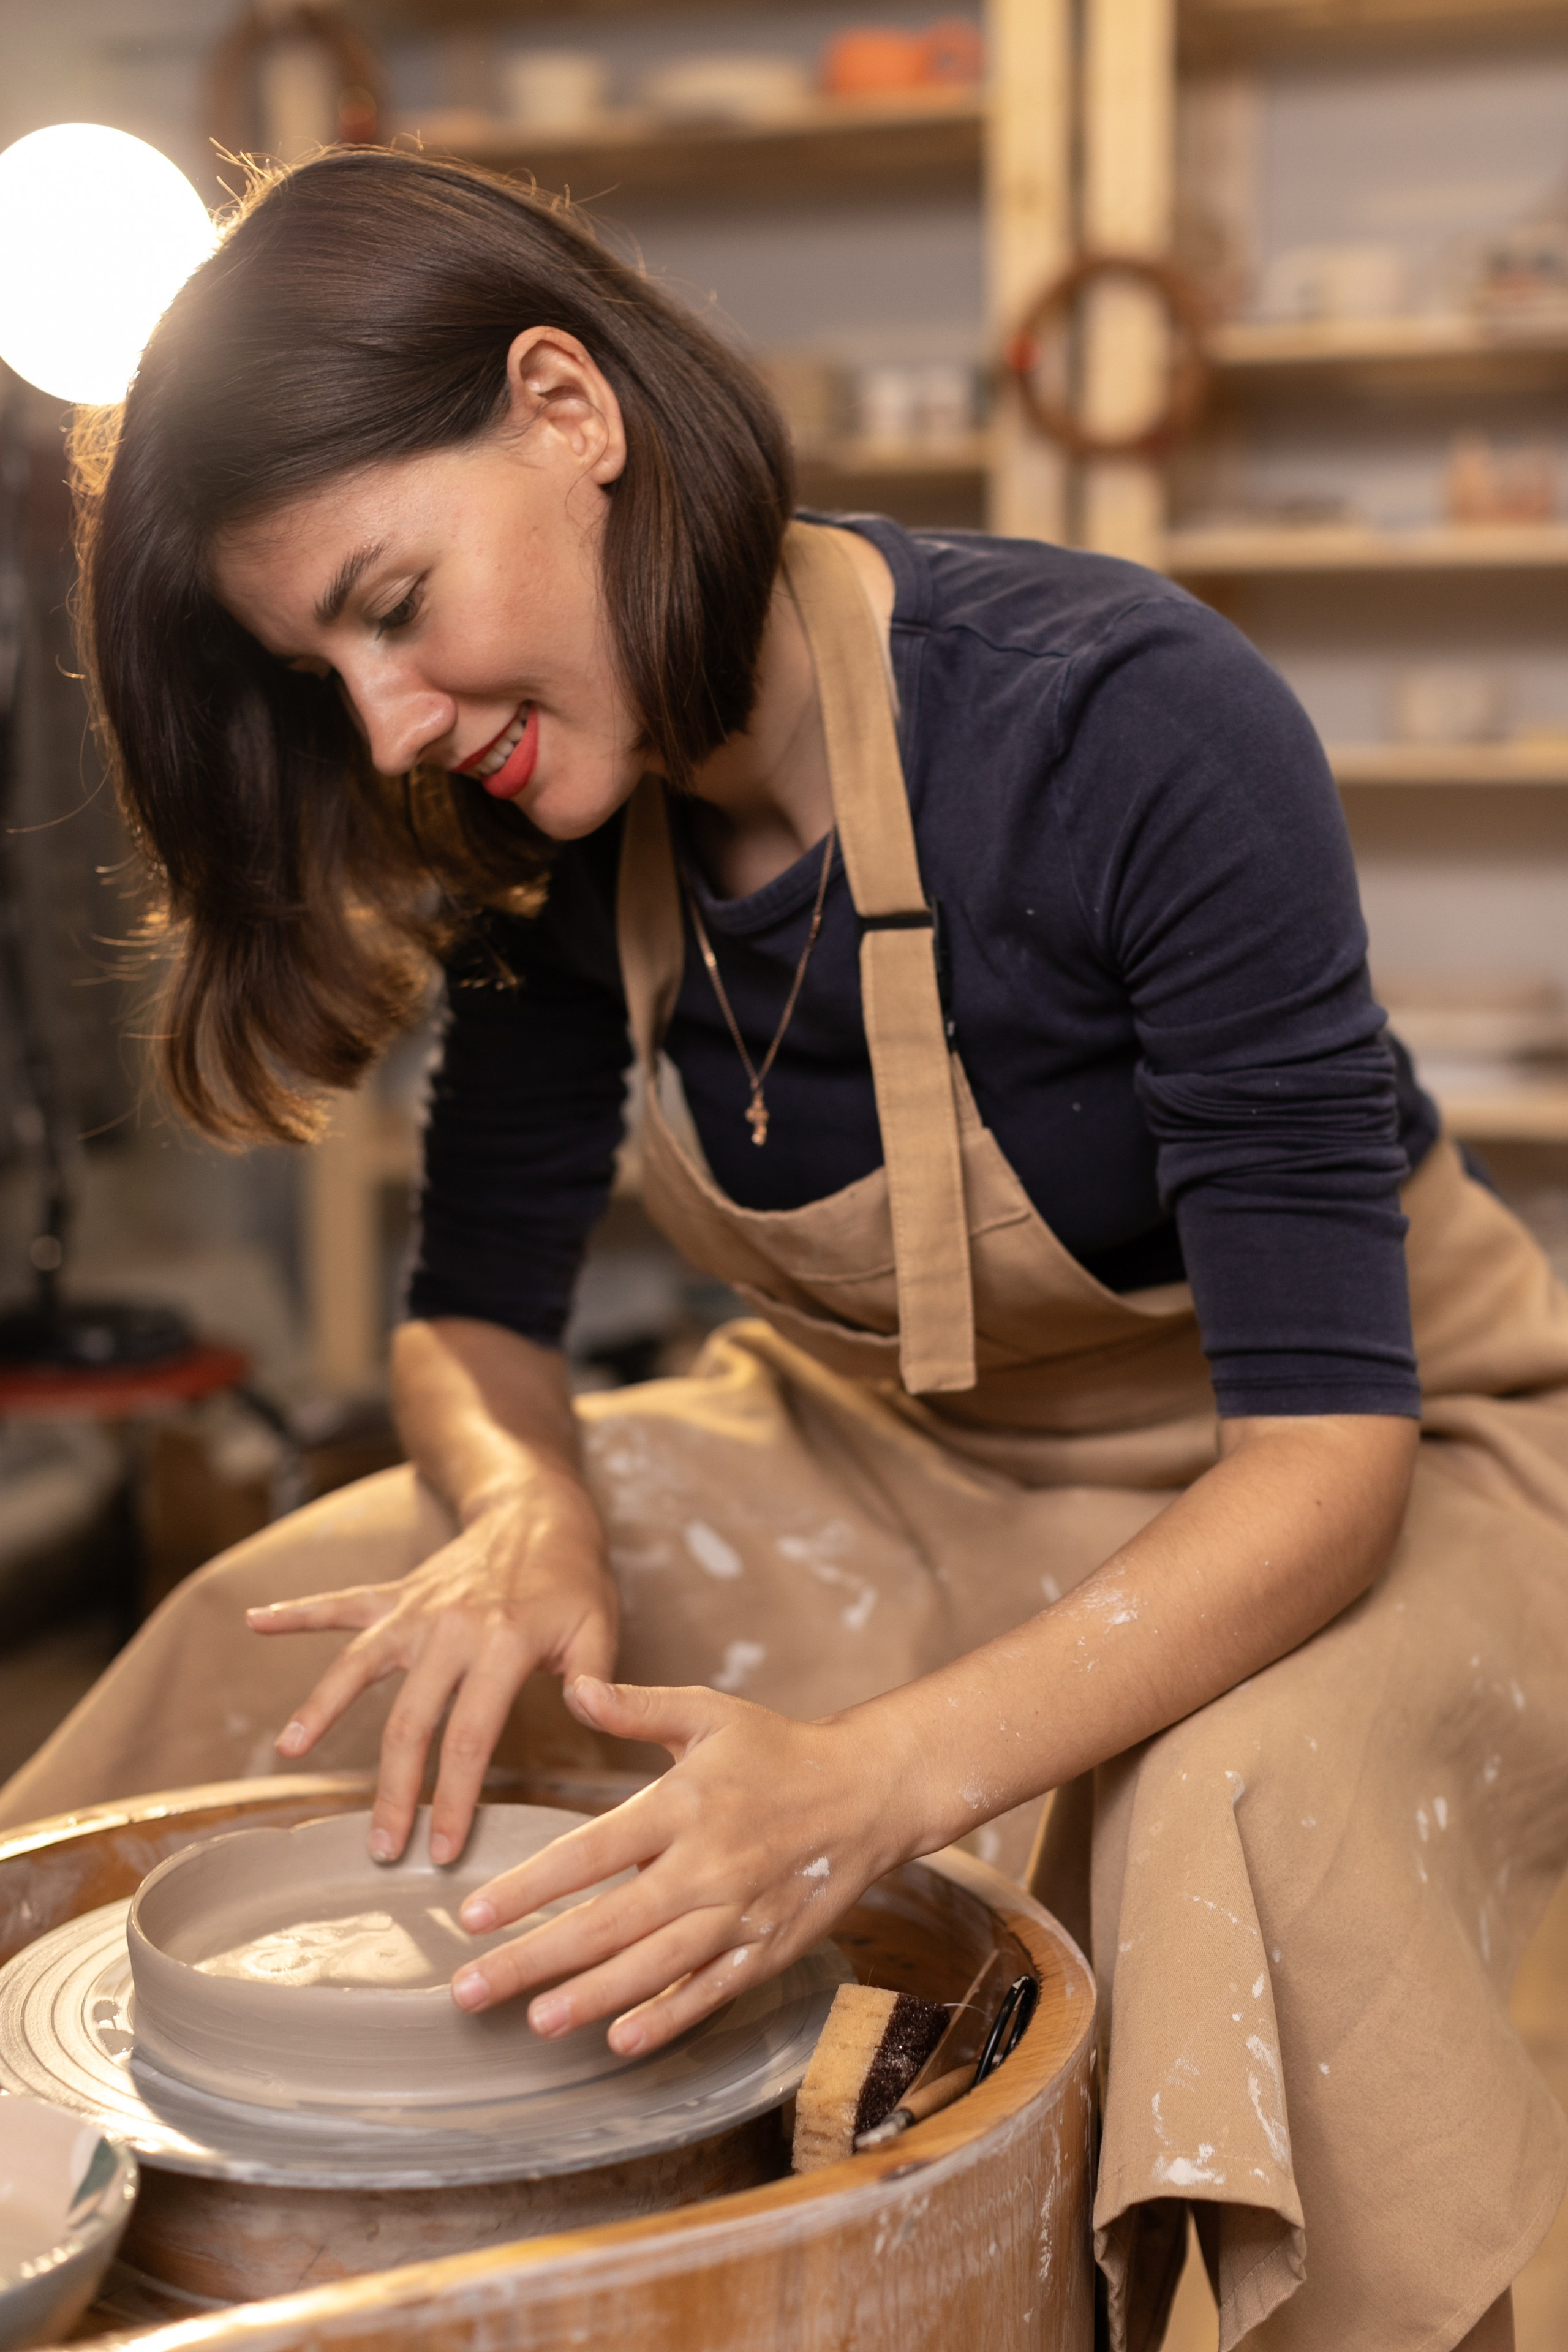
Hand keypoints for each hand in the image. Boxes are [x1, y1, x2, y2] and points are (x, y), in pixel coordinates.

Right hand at [246, 1469, 616, 1863]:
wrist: (539, 1511)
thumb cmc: (574, 1579)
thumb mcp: (599, 1624)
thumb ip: (595, 1675)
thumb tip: (587, 1713)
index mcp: (503, 1642)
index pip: (471, 1735)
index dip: (452, 1797)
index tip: (440, 1849)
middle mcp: (449, 1627)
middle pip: (408, 1719)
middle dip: (393, 1790)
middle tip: (381, 1847)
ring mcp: (416, 1609)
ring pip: (358, 1664)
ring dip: (321, 1707)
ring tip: (289, 1749)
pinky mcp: (398, 1594)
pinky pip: (341, 1604)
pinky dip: (297, 1612)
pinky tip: (256, 1621)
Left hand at [446, 1677, 925, 2056]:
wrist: (868, 1791)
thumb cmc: (777, 1749)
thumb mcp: (707, 1712)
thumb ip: (636, 1707)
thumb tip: (574, 1687)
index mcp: (682, 1805)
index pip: (589, 1852)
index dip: (526, 1887)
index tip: (470, 1914)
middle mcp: (706, 1864)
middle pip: (607, 1922)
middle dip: (534, 1959)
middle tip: (470, 1991)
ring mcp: (738, 1912)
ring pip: (654, 1965)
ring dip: (591, 1997)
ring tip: (535, 2022)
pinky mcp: (767, 1947)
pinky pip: (710, 1989)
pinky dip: (668, 2017)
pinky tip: (622, 2039)